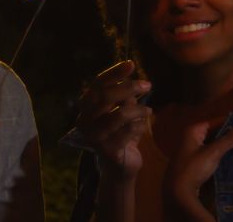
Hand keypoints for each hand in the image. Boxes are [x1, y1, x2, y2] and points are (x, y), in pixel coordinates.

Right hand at [74, 60, 151, 180]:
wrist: (119, 167)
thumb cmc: (120, 133)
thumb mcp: (121, 109)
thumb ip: (124, 92)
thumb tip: (129, 66)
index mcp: (85, 108)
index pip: (97, 84)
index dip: (113, 73)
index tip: (131, 64)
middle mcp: (84, 121)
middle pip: (106, 96)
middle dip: (129, 88)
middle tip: (148, 85)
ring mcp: (93, 137)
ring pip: (119, 114)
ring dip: (139, 110)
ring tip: (149, 111)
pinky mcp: (106, 150)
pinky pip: (129, 131)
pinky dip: (139, 126)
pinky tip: (143, 127)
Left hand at [164, 121, 232, 221]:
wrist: (178, 192)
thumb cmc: (194, 168)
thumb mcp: (213, 152)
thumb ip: (228, 139)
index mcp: (193, 131)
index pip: (215, 121)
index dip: (230, 122)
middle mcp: (191, 137)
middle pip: (214, 132)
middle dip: (229, 134)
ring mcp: (192, 150)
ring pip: (212, 143)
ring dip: (225, 145)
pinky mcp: (194, 162)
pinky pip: (210, 153)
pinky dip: (220, 153)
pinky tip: (232, 156)